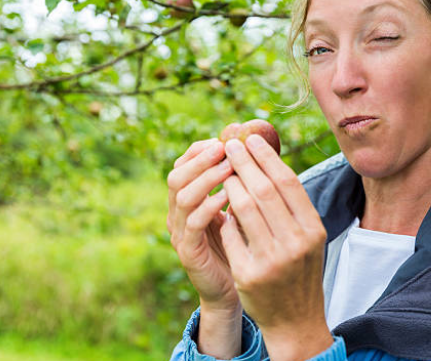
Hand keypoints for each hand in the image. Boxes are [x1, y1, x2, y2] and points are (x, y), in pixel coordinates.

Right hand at [166, 138, 242, 358]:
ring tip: (230, 167)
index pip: (183, 165)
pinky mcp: (188, 252)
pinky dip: (210, 205)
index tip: (222, 138)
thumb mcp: (239, 210)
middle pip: (177, 175)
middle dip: (201, 159)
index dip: (200, 149)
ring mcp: (180, 233)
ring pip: (183, 196)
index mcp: (188, 200)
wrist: (234, 291)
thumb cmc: (240, 246)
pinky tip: (230, 196)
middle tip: (224, 147)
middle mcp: (178, 214)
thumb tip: (254, 148)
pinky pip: (194, 223)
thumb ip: (238, 184)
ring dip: (207, 178)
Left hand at [220, 135, 332, 360]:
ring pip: (243, 207)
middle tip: (229, 144)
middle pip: (263, 189)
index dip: (266, 156)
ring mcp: (271, 260)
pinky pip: (230, 234)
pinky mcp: (248, 274)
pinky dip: (225, 217)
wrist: (295, 319)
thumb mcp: (307, 238)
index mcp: (312, 229)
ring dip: (230, 183)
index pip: (287, 182)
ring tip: (224, 171)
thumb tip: (266, 162)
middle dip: (243, 162)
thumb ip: (292, 206)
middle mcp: (295, 243)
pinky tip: (222, 206)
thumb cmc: (299, 269)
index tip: (250, 139)